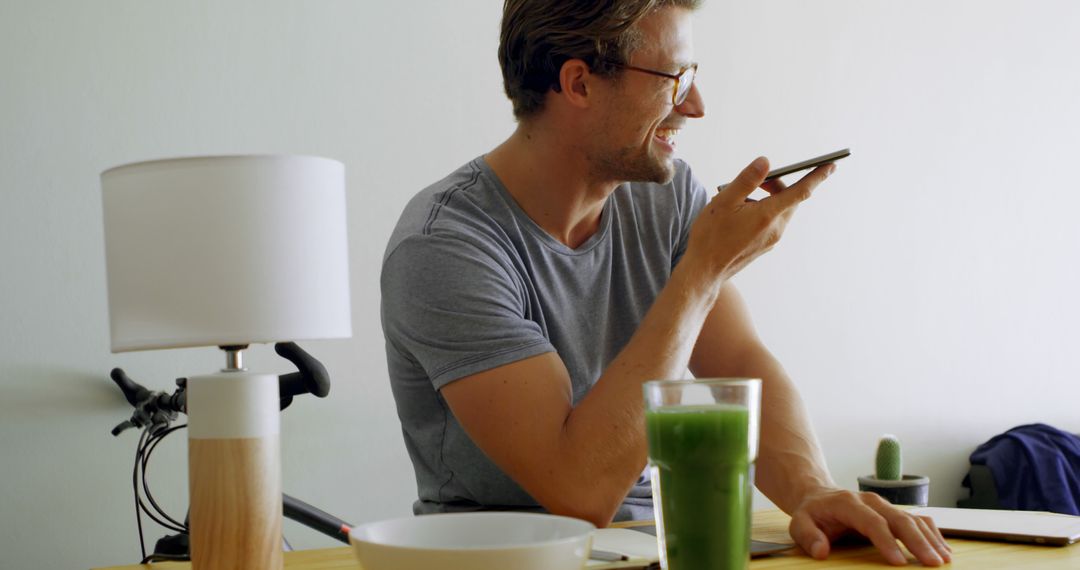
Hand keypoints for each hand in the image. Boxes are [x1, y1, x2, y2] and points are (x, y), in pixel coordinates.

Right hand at [683, 156, 833, 284]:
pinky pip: (771, 222)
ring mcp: (772, 239)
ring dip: (768, 199)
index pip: (801, 191)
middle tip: (756, 180)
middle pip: (789, 199)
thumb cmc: (711, 236)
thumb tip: (766, 162)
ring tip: (739, 201)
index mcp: (768, 215)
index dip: (817, 176)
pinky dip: (762, 211)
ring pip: (780, 211)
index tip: (832, 165)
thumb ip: (747, 179)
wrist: (704, 271)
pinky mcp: (765, 246)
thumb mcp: (724, 201)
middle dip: (777, 184)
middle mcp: (775, 229)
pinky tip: (739, 215)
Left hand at [788, 489, 951, 565]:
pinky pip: (919, 520)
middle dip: (918, 542)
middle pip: (900, 519)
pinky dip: (933, 533)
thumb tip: (821, 551)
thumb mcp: (799, 523)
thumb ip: (807, 536)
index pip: (872, 522)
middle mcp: (871, 501)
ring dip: (930, 539)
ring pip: (913, 519)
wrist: (819, 496)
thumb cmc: (812, 513)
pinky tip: (943, 549)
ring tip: (943, 560)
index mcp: (848, 503)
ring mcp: (885, 505)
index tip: (899, 563)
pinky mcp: (894, 512)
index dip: (887, 541)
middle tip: (932, 563)